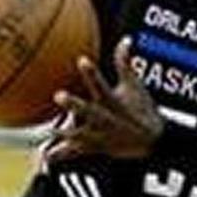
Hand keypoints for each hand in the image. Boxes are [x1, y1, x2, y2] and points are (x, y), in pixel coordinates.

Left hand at [46, 37, 162, 161]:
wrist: (151, 141)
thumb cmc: (141, 109)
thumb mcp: (135, 85)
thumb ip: (125, 63)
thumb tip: (126, 40)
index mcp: (112, 101)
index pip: (101, 84)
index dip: (92, 73)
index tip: (82, 60)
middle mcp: (103, 118)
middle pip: (86, 110)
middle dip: (74, 104)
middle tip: (59, 95)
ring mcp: (97, 134)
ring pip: (77, 134)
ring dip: (61, 132)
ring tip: (47, 130)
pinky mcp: (93, 147)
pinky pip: (74, 151)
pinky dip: (59, 154)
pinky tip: (45, 156)